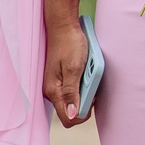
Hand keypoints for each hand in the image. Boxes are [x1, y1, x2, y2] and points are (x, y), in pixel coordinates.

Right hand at [44, 14, 89, 128]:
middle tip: (92, 84)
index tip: (93, 100)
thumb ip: (72, 93)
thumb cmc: (69, 44)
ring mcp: (55, 85)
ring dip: (84, 92)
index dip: (82, 115)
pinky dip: (81, 85)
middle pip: (70, 111)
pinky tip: (85, 73)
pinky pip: (71, 90)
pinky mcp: (59, 79)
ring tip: (89, 75)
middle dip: (84, 102)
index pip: (67, 118)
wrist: (63, 26)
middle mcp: (51, 91)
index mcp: (53, 90)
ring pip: (72, 100)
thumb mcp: (74, 68)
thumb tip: (72, 115)